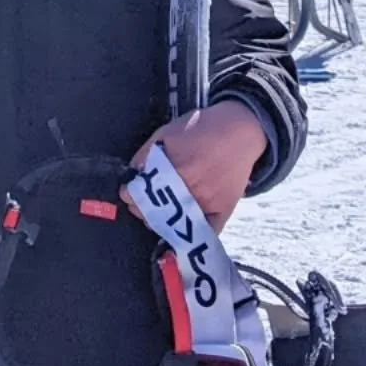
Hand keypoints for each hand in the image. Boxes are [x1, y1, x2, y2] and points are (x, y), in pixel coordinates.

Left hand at [123, 101, 266, 233]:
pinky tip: (179, 232)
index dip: (130, 195)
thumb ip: (146, 154)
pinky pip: (205, 234)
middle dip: (141, 210)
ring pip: (176, 227)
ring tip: (155, 215)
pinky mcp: (223, 211)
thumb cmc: (200, 128)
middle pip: (155, 213)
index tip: (127, 193)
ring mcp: (208, 204)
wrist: (238, 131)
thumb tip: (132, 173)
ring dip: (160, 223)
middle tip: (138, 205)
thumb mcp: (166, 132)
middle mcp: (191, 190)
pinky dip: (191, 237)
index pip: (141, 194)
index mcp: (174, 170)